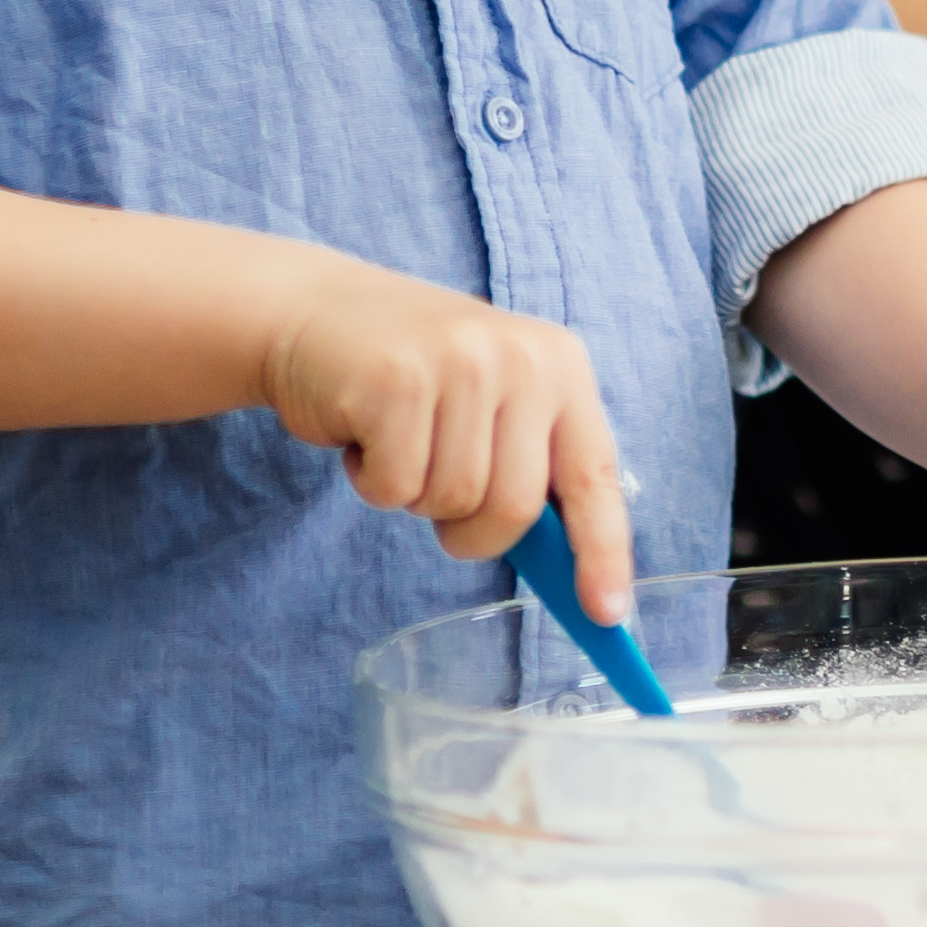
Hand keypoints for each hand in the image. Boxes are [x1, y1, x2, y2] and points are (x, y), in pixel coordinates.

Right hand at [257, 267, 636, 621]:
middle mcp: (522, 358)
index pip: (595, 476)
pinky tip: (365, 433)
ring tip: (400, 440)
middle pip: (514, 509)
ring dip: (415, 496)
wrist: (320, 312)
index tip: (606, 615)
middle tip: (436, 488)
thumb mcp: (494, 399)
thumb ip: (532, 464)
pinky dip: (373, 482)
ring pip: (452, 502)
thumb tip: (570, 571)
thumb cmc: (417, 377)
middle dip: (470, 530)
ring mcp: (461, 363)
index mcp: (561, 365)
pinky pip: (396, 488)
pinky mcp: (396, 380)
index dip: (602, 552)